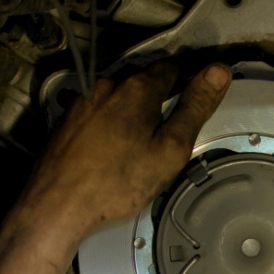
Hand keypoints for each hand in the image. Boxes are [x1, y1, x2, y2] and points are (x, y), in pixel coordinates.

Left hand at [24, 60, 231, 233]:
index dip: (192, 78)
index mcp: (137, 90)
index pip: (174, 67)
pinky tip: (119, 149)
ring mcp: (84, 103)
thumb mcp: (170, 148)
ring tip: (149, 140)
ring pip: (121, 97)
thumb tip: (217, 74)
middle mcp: (106, 88)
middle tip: (177, 122)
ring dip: (137, 110)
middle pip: (145, 80)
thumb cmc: (113, 184)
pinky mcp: (68, 122)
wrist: (57, 205)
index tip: (200, 90)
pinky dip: (114, 123)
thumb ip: (195, 107)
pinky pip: (101, 112)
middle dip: (163, 95)